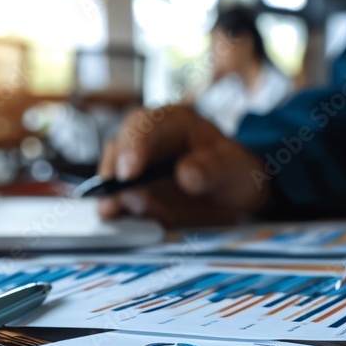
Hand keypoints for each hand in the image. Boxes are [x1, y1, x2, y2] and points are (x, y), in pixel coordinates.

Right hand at [96, 105, 268, 227]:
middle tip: (117, 198)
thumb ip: (211, 168)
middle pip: (118, 150)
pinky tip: (117, 222)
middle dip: (114, 174)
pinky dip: (117, 212)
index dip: (133, 147)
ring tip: (115, 213)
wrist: (232, 191)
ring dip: (113, 196)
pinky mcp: (135, 193)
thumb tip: (185, 175)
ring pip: (113, 177)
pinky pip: (119, 201)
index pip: (145, 126)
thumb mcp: (231, 166)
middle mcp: (147, 141)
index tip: (129, 173)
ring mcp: (137, 168)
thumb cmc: (230, 169)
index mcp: (172, 123)